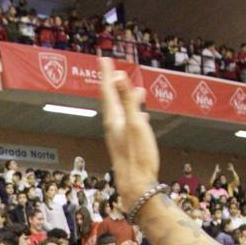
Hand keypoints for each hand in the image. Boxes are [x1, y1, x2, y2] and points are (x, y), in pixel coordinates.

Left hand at [97, 67, 158, 204]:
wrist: (137, 186)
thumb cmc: (138, 156)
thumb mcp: (135, 124)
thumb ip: (128, 100)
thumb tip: (117, 76)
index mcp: (114, 119)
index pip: (108, 90)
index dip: (106, 73)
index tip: (103, 58)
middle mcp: (113, 127)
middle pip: (112, 99)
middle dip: (114, 83)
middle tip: (114, 68)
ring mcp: (118, 136)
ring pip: (122, 111)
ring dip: (127, 98)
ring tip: (138, 90)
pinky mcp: (125, 145)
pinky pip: (128, 122)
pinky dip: (134, 113)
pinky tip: (142, 116)